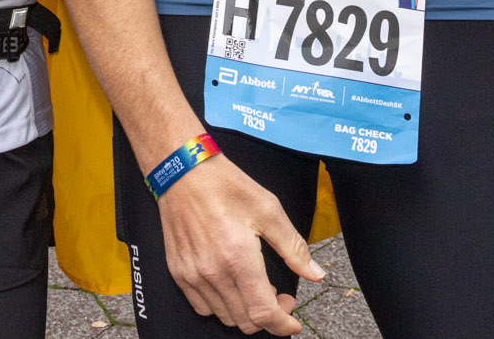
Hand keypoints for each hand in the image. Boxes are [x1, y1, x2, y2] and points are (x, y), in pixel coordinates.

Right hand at [157, 155, 319, 333]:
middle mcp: (213, 272)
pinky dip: (220, 305)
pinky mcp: (178, 271)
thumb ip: (294, 247)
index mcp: (239, 258)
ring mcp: (192, 274)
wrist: (181, 170)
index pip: (264, 314)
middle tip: (278, 293)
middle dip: (269, 315)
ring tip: (253, 285)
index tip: (293, 322)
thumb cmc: (226, 185)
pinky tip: (230, 284)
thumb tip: (315, 275)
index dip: (283, 325)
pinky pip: (202, 307)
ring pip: (225, 317)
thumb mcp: (268, 209)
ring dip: (245, 310)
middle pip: (246, 321)